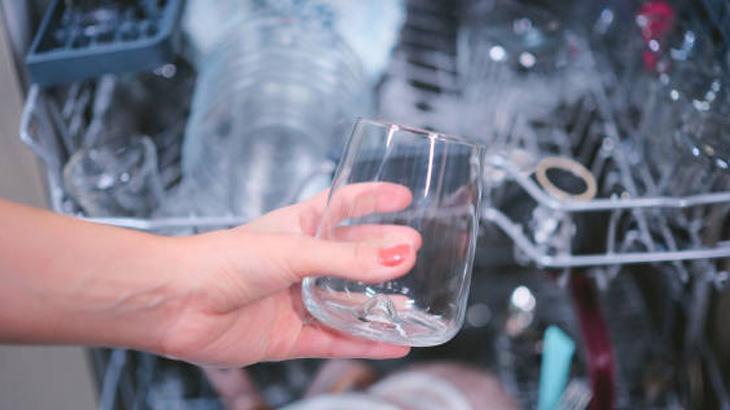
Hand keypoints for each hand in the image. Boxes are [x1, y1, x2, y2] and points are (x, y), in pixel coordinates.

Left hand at [157, 183, 420, 366]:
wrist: (175, 303)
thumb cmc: (220, 260)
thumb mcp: (292, 250)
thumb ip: (346, 259)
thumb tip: (399, 256)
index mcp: (297, 227)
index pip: (343, 205)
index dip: (372, 198)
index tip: (403, 196)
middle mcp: (299, 263)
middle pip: (352, 257)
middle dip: (384, 255)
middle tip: (417, 254)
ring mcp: (295, 300)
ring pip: (346, 304)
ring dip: (378, 306)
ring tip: (413, 307)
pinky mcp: (288, 336)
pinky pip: (334, 340)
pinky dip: (363, 343)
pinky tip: (391, 344)